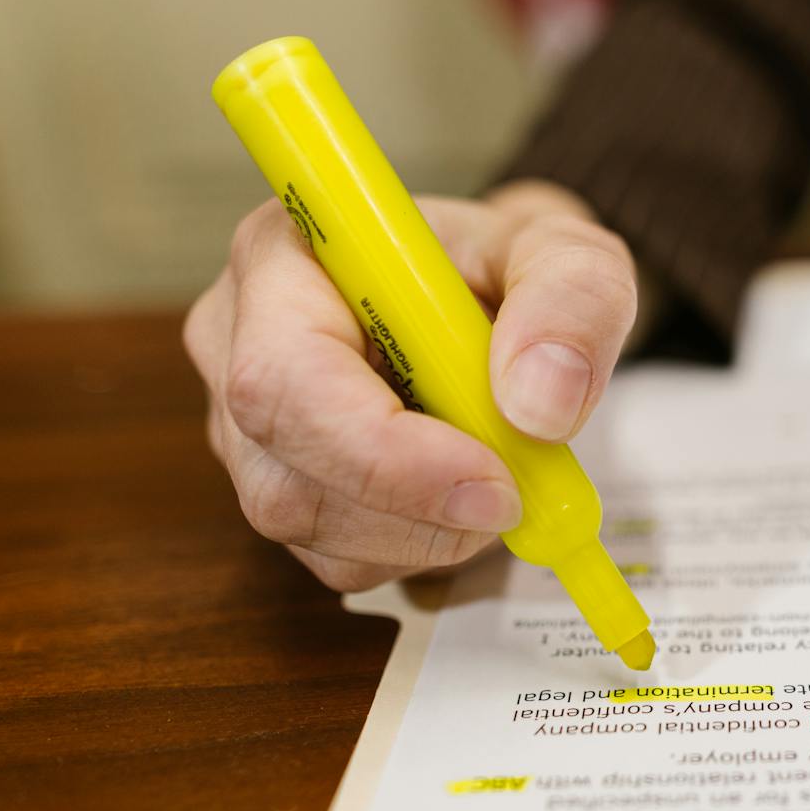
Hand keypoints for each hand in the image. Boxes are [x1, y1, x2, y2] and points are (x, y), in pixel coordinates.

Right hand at [183, 180, 638, 591]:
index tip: (492, 473)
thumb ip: (571, 300)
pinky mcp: (281, 486)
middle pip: (282, 476)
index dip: (380, 448)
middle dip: (415, 507)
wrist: (503, 298)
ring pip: (314, 530)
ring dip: (429, 531)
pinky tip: (463, 492)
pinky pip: (340, 558)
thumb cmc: (511, 265)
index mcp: (284, 253)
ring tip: (500, 469)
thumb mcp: (569, 251)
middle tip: (518, 495)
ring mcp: (247, 425)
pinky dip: (422, 545)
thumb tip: (540, 405)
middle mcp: (238, 341)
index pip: (283, 375)